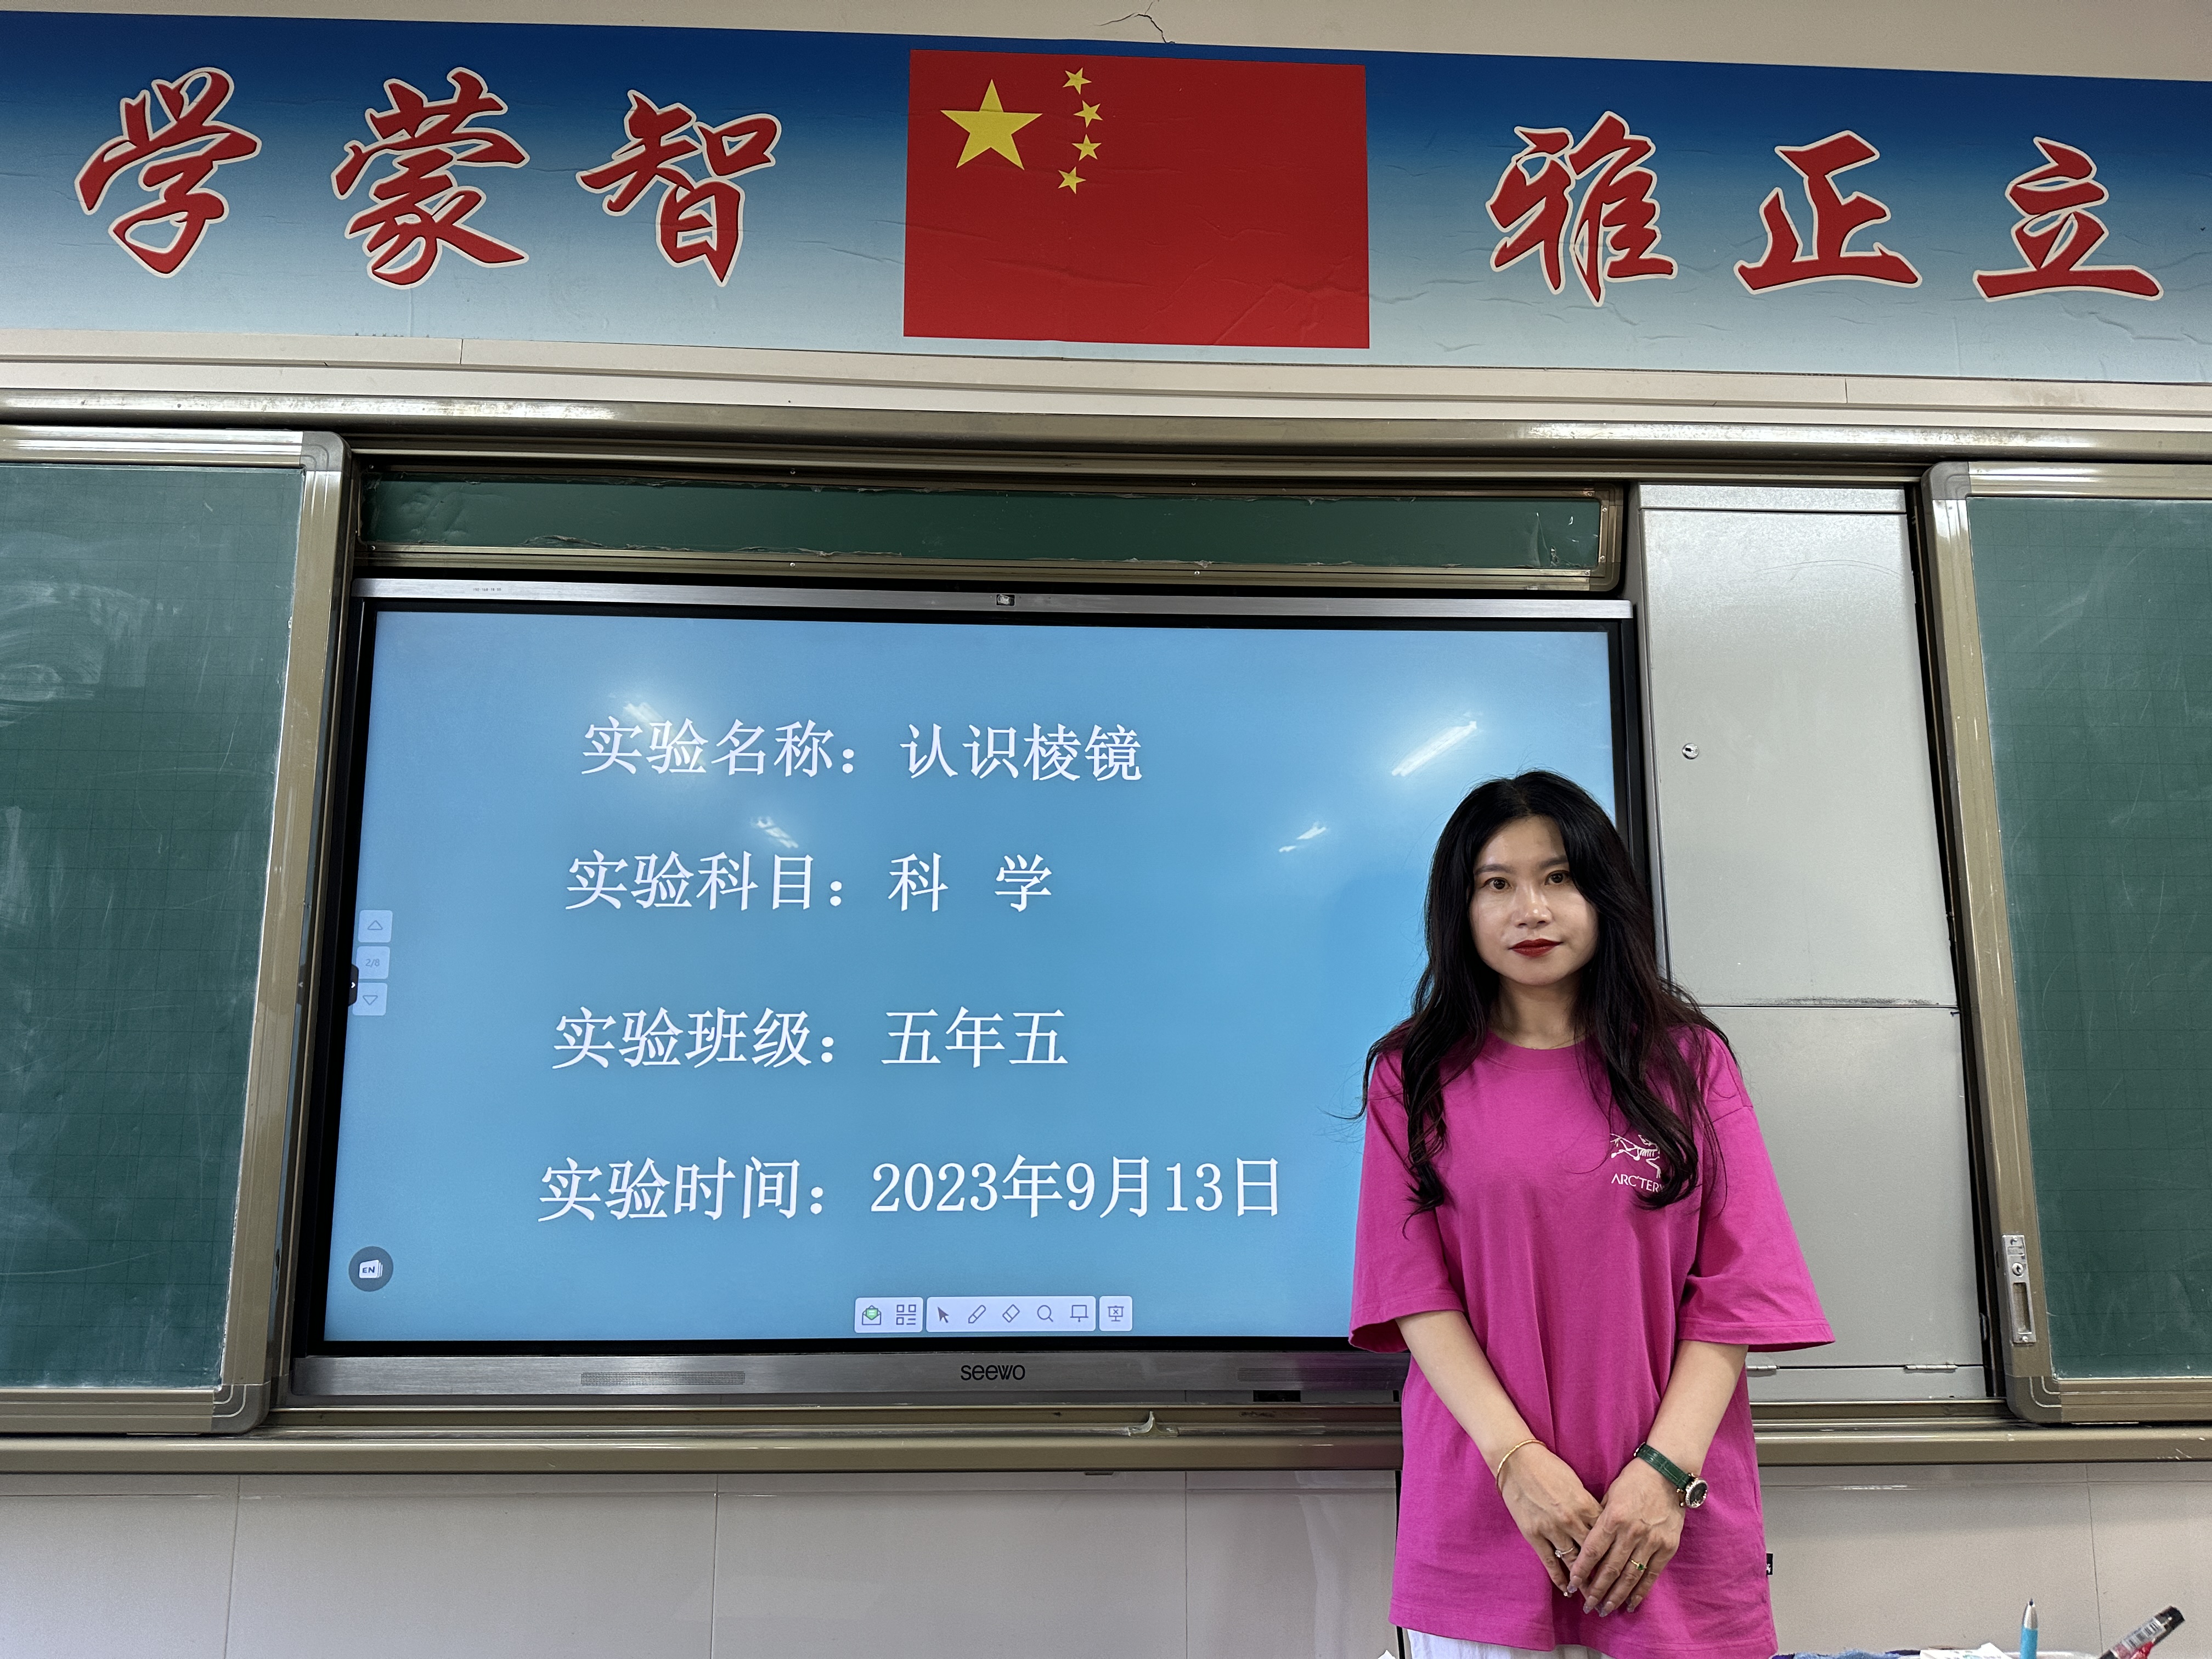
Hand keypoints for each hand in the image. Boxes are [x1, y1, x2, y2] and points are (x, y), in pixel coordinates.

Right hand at [1496, 1444, 1602, 1594]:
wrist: (1516, 1461)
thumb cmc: (1548, 1468)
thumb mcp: (1576, 1483)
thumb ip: (1588, 1506)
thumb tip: (1599, 1525)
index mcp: (1585, 1505)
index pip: (1606, 1536)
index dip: (1615, 1554)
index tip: (1624, 1569)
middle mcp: (1572, 1520)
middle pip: (1593, 1554)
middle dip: (1604, 1575)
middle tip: (1612, 1592)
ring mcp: (1552, 1529)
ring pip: (1573, 1562)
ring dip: (1583, 1582)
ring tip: (1592, 1598)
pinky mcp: (1534, 1534)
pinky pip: (1550, 1562)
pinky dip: (1559, 1578)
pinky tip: (1566, 1590)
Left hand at [1568, 1456, 1683, 1616]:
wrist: (1668, 1473)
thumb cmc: (1633, 1480)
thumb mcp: (1610, 1495)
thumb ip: (1599, 1519)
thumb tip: (1586, 1542)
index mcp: (1613, 1517)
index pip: (1592, 1551)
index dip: (1581, 1570)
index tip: (1572, 1585)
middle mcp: (1631, 1532)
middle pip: (1610, 1568)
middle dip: (1597, 1590)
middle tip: (1588, 1606)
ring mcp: (1651, 1541)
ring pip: (1630, 1575)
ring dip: (1617, 1595)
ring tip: (1606, 1609)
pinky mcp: (1667, 1546)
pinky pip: (1652, 1574)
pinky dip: (1641, 1591)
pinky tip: (1632, 1603)